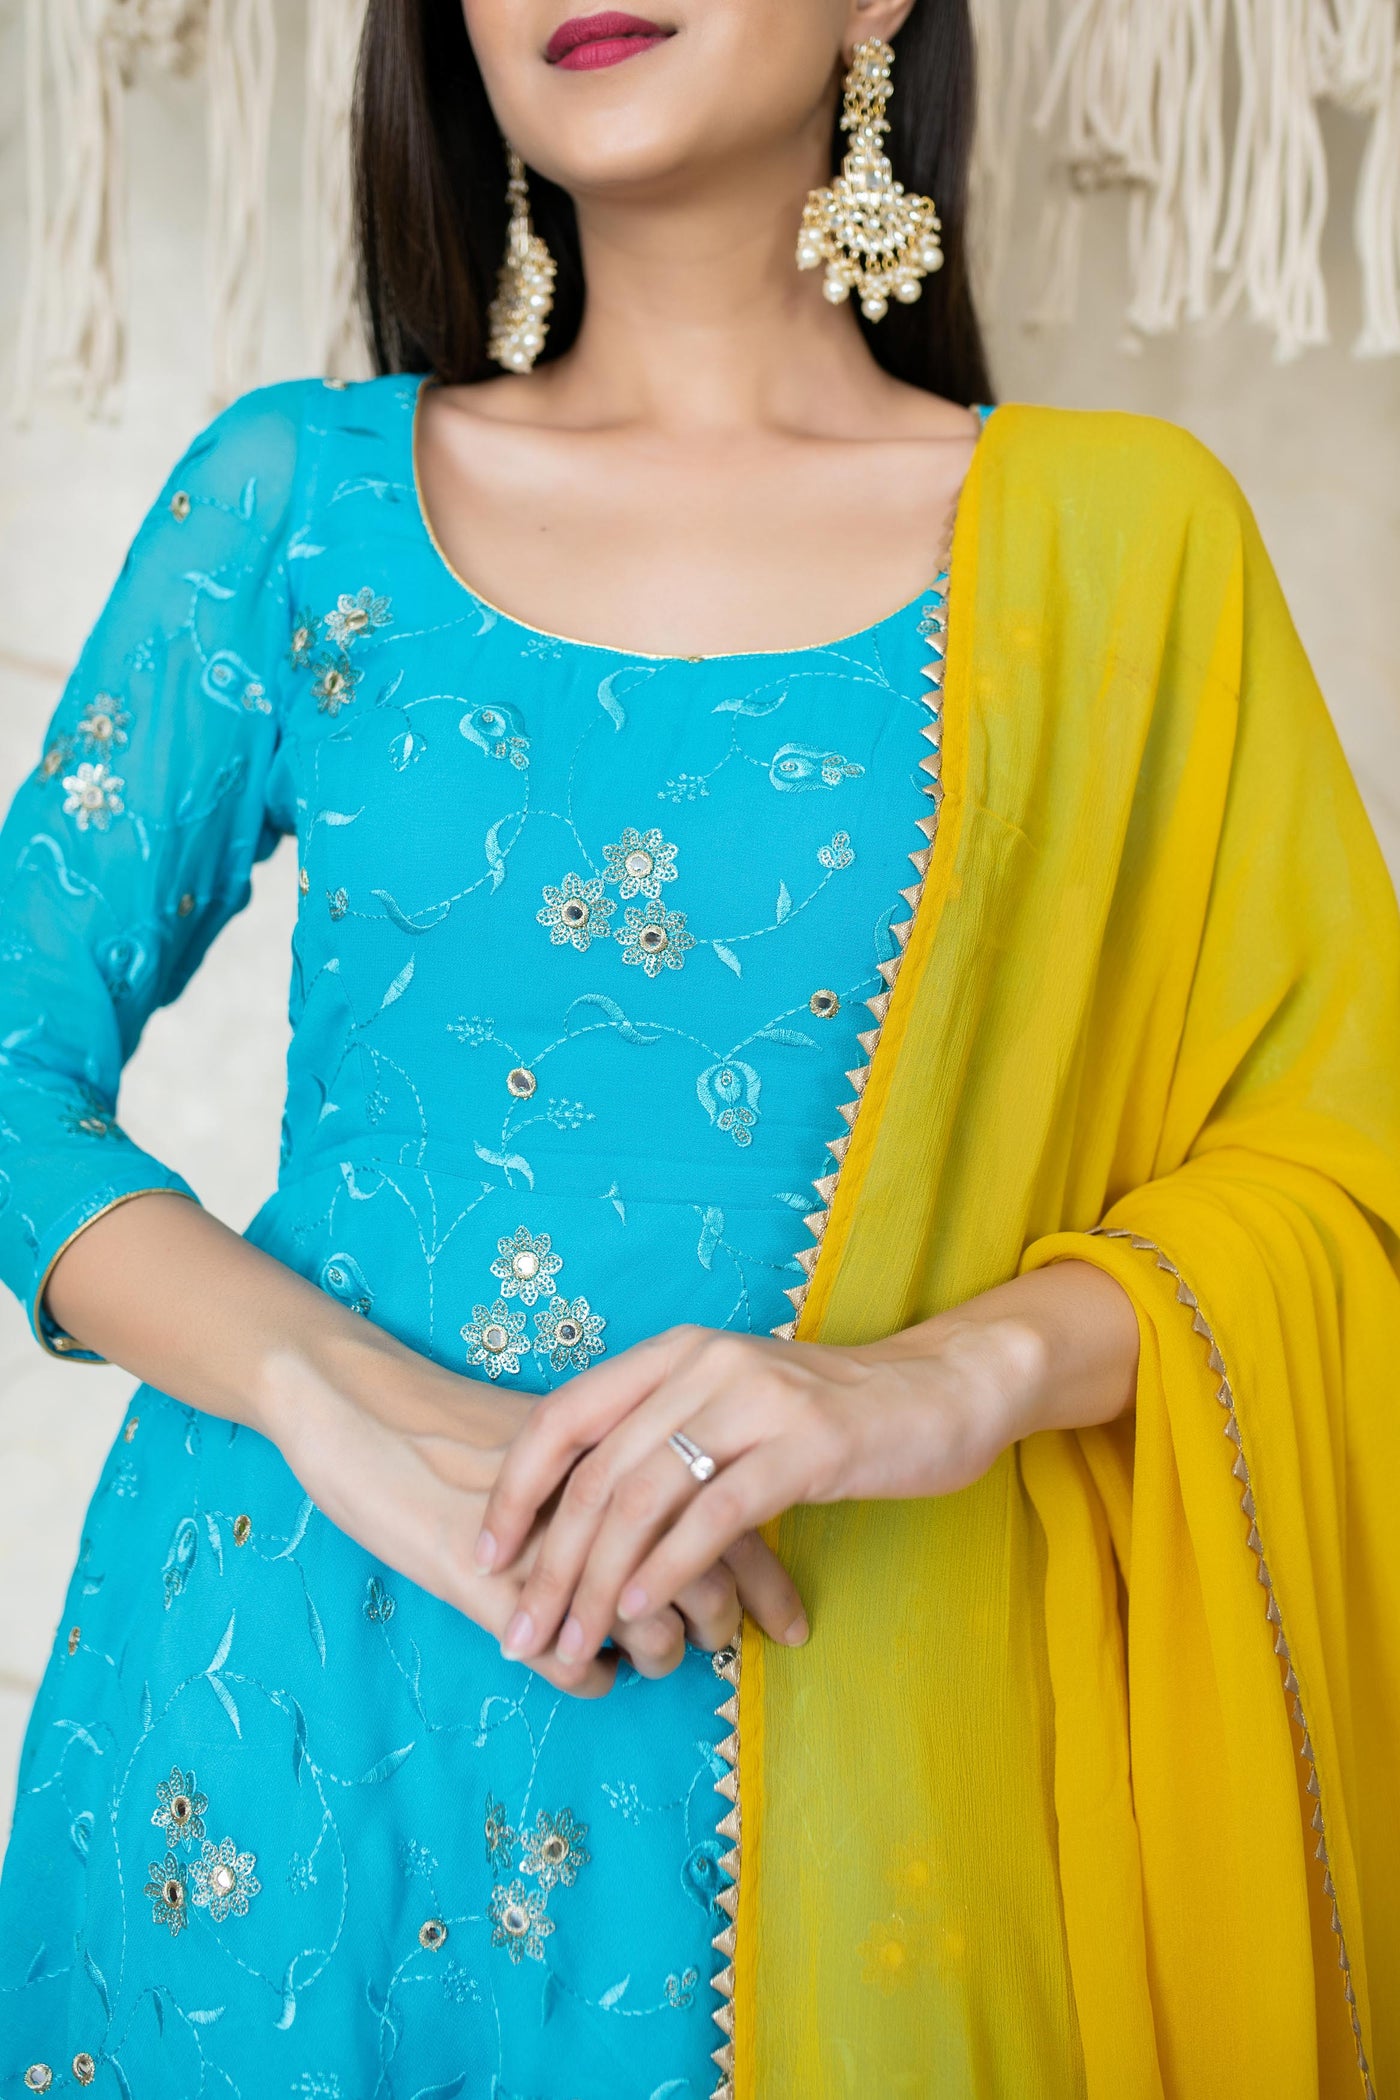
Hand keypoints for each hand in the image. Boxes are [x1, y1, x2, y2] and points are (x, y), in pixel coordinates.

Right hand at [260, 1330, 804, 1695]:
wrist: (348, 1397)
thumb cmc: (441, 1416)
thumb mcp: (544, 1437)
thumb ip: (606, 1469)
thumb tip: (670, 1515)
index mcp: (615, 1440)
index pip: (719, 1503)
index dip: (763, 1567)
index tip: (790, 1617)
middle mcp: (593, 1487)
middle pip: (698, 1561)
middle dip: (728, 1619)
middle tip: (742, 1651)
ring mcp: (544, 1537)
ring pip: (641, 1613)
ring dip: (659, 1648)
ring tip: (658, 1660)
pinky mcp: (486, 1580)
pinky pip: (561, 1651)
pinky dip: (583, 1673)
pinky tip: (587, 1676)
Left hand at [477, 1264, 1139, 1665]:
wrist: (942, 1389)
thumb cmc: (830, 1416)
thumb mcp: (733, 1410)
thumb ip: (666, 1442)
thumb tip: (583, 1524)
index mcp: (674, 1354)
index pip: (564, 1418)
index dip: (515, 1490)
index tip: (485, 1559)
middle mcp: (703, 1365)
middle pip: (596, 1471)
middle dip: (548, 1562)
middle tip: (519, 1633)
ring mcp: (755, 1400)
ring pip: (644, 1496)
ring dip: (597, 1581)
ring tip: (569, 1642)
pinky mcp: (807, 1443)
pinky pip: (716, 1513)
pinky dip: (670, 1568)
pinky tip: (643, 1615)